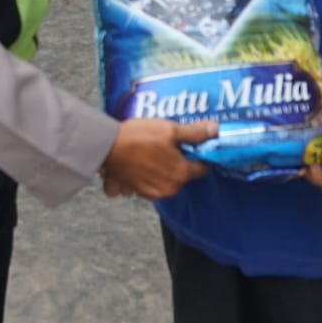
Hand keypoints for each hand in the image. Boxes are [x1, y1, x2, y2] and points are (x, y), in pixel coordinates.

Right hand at [100, 118, 215, 199]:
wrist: (107, 147)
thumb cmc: (139, 137)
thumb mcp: (170, 129)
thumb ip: (194, 133)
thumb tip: (215, 130)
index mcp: (181, 174)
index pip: (201, 168)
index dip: (198, 154)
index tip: (191, 145)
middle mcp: (170, 188)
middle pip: (183, 174)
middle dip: (178, 161)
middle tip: (166, 144)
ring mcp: (153, 193)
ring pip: (166, 179)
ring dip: (162, 169)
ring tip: (150, 151)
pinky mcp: (138, 192)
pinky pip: (150, 184)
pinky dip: (147, 175)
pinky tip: (139, 161)